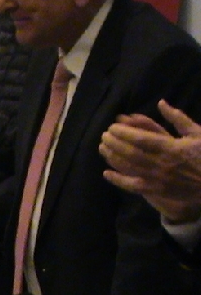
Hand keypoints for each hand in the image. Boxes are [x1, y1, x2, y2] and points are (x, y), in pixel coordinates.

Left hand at [100, 100, 200, 222]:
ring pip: (129, 167)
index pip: (141, 139)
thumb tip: (160, 103)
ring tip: (102, 148)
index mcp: (172, 147)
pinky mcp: (157, 191)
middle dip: (114, 143)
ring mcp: (158, 178)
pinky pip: (134, 186)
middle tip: (104, 135)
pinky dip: (118, 180)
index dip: (123, 133)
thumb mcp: (197, 133)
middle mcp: (162, 163)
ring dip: (113, 157)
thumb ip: (177, 118)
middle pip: (130, 152)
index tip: (112, 127)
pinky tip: (106, 173)